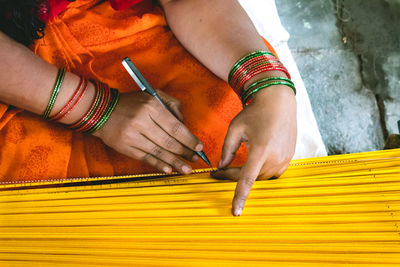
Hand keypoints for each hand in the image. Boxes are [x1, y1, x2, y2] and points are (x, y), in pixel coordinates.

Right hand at [93, 90, 202, 173]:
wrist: (101, 111)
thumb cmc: (131, 103)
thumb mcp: (152, 95)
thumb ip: (172, 105)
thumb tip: (185, 125)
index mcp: (150, 106)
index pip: (175, 127)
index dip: (189, 139)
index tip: (198, 146)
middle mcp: (141, 121)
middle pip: (169, 141)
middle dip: (185, 152)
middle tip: (195, 158)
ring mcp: (132, 136)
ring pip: (158, 152)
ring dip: (175, 162)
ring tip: (187, 169)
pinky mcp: (125, 147)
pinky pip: (145, 157)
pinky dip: (158, 164)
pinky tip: (169, 169)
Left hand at [212, 85, 296, 215]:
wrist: (279, 102)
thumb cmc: (255, 112)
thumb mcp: (235, 129)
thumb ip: (227, 150)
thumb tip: (222, 167)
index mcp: (260, 150)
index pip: (247, 180)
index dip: (240, 197)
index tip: (235, 211)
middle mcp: (275, 158)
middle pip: (251, 178)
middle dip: (234, 176)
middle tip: (219, 171)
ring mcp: (284, 159)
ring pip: (261, 177)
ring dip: (248, 174)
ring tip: (235, 165)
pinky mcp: (289, 158)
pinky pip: (271, 172)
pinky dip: (259, 170)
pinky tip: (253, 160)